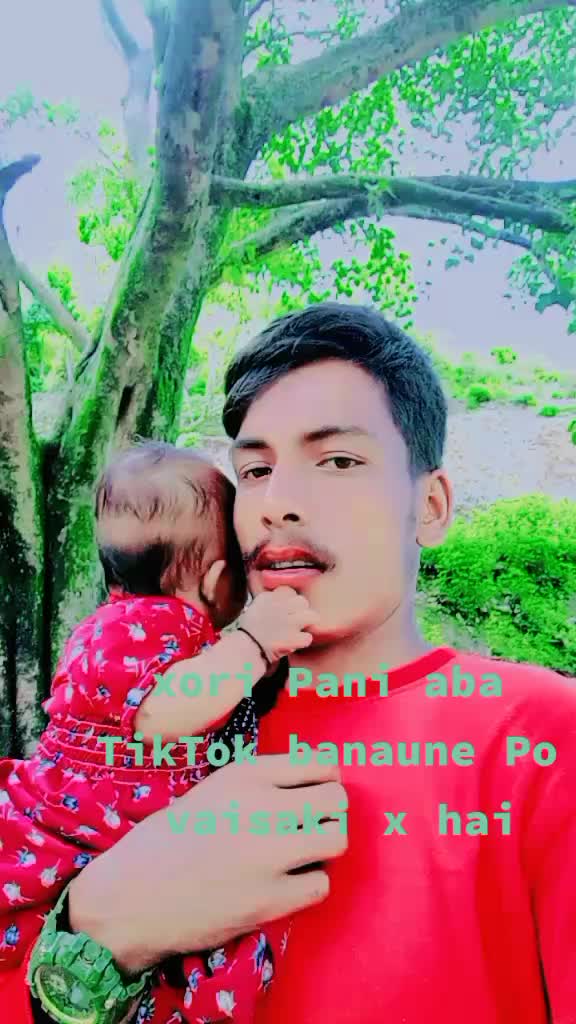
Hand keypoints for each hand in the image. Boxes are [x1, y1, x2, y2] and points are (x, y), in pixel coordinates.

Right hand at [69, 754, 346, 972]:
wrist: (131, 897)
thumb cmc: (167, 839)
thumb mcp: (212, 790)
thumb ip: (259, 784)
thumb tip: (310, 785)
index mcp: (246, 774)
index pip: (319, 764)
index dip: (323, 780)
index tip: (313, 793)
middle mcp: (263, 807)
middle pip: (336, 800)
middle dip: (328, 812)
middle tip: (310, 826)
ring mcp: (270, 854)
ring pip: (336, 839)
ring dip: (323, 847)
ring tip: (302, 854)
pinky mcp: (270, 899)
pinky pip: (321, 885)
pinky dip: (308, 885)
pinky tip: (287, 884)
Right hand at [238, 587, 318, 663]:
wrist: (244, 649)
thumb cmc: (248, 631)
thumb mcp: (255, 607)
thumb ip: (269, 600)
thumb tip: (282, 596)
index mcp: (269, 598)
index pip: (290, 592)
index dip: (290, 603)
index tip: (287, 611)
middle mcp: (280, 607)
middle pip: (303, 602)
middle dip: (302, 611)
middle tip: (296, 621)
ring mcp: (288, 622)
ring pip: (311, 616)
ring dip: (307, 624)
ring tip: (299, 631)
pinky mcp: (292, 639)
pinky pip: (308, 637)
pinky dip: (303, 641)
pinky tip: (296, 643)